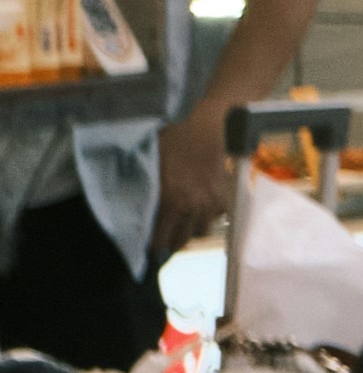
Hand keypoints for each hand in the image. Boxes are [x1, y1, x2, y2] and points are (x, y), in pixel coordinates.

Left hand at [153, 109, 235, 258]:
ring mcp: (210, 203)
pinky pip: (215, 218)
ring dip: (188, 231)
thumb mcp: (149, 163)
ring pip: (199, 232)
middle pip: (180, 242)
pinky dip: (206, 217)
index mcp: (171, 201)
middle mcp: (192, 207)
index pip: (159, 239)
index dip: (150, 245)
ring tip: (180, 224)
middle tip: (161, 237)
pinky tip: (198, 209)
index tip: (145, 242)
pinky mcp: (222, 197)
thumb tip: (129, 207)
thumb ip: (143, 188)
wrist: (207, 127)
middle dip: (169, 242)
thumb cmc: (173, 140)